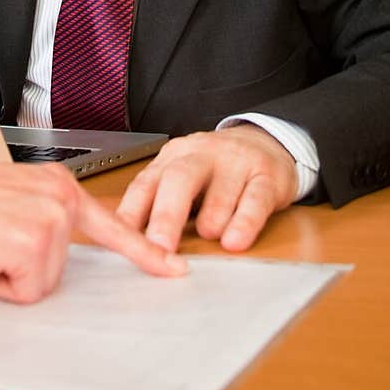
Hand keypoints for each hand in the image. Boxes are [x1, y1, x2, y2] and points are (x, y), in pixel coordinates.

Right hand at [0, 158, 187, 302]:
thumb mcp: (4, 197)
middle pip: (61, 266)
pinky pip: (23, 291)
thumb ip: (35, 214)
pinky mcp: (34, 245)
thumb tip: (46, 250)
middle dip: (22, 268)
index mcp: (55, 183)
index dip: (144, 252)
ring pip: (41, 282)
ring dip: (6, 274)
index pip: (110, 223)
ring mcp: (51, 220)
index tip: (175, 269)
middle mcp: (61, 196)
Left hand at [116, 125, 298, 252]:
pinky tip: (235, 241)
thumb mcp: (182, 182)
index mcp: (172, 158)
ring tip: (207, 237)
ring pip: (219, 190)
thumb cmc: (214, 171)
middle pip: (178, 180)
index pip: (145, 184)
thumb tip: (130, 247)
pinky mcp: (266, 175)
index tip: (123, 245)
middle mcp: (201, 155)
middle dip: (166, 216)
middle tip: (160, 248)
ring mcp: (235, 163)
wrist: (264, 141)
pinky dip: (245, 223)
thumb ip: (157, 207)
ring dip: (211, 218)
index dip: (131, 215)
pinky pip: (255, 199)